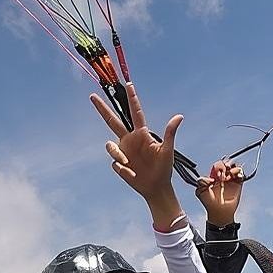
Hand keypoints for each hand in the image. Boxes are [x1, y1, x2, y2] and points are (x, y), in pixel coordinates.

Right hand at [91, 83, 183, 224]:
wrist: (156, 187)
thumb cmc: (164, 168)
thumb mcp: (167, 150)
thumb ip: (170, 133)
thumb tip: (179, 116)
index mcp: (142, 134)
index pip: (135, 112)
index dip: (132, 98)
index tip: (129, 85)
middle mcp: (130, 139)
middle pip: (112, 121)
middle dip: (102, 109)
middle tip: (92, 96)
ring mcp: (123, 150)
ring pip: (110, 146)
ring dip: (117, 155)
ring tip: (128, 165)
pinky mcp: (119, 163)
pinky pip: (115, 162)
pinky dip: (122, 168)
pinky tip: (131, 173)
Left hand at [195, 160, 245, 227]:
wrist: (219, 212)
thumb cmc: (208, 202)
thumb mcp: (200, 191)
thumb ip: (201, 182)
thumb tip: (210, 178)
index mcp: (214, 176)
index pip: (218, 165)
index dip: (218, 167)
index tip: (218, 175)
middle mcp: (223, 176)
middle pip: (227, 163)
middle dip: (227, 164)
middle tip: (225, 171)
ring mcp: (231, 180)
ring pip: (235, 167)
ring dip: (234, 168)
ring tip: (231, 175)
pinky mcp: (239, 184)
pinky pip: (242, 175)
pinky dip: (240, 173)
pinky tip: (237, 177)